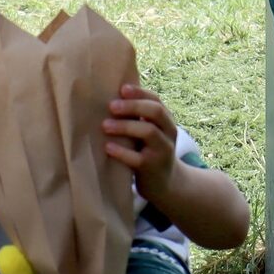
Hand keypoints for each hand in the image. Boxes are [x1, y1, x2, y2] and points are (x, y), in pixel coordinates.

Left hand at [104, 83, 179, 200]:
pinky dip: (121, 151)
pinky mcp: (152, 168)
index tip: (121, 89)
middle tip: (111, 106)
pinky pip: (137, 157)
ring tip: (105, 125)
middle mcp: (168, 133)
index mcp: (166, 121)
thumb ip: (139, 118)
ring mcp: (162, 151)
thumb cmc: (150, 152)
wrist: (166, 184)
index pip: (156, 100)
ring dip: (125, 126)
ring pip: (148, 131)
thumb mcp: (151, 134)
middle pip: (155, 111)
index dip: (139, 93)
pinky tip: (108, 147)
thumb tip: (111, 98)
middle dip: (133, 106)